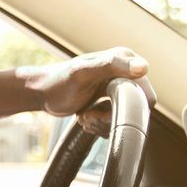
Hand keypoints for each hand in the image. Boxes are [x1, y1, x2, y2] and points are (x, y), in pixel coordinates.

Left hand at [20, 48, 150, 136]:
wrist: (42, 94)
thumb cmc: (58, 82)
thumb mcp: (84, 74)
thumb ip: (112, 66)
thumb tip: (143, 67)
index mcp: (125, 59)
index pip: (145, 93)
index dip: (127, 108)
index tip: (101, 109)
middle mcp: (125, 72)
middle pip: (134, 110)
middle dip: (110, 118)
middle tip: (88, 115)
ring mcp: (118, 88)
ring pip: (124, 119)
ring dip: (102, 124)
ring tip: (84, 116)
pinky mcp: (110, 102)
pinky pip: (115, 123)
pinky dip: (100, 126)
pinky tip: (85, 118)